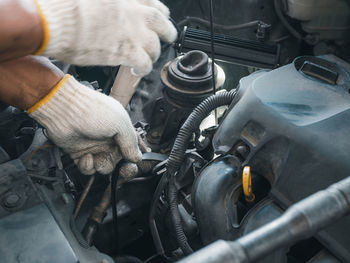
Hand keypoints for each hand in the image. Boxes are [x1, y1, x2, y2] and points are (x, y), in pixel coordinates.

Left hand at [28, 75, 141, 174]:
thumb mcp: (120, 123)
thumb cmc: (91, 110)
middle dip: (122, 168)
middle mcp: (108, 139)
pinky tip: (86, 156)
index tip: (134, 163)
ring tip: (97, 157)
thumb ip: (131, 142)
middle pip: (120, 161)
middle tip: (122, 170)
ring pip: (105, 167)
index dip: (134, 157)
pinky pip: (88, 168)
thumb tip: (137, 157)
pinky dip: (87, 166)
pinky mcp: (80, 154)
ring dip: (102, 166)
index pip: (132, 148)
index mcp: (120, 130)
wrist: (64, 111)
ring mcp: (94, 147)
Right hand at [34, 0, 177, 75]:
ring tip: (149, 58)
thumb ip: (104, 2)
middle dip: (167, 31)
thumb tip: (104, 5)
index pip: (151, 2)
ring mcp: (132, 32)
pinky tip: (138, 70)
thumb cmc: (63, 8)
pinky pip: (145, 63)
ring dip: (153, 53)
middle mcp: (133, 12)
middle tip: (167, 37)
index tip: (160, 16)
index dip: (158, 12)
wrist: (54, 23)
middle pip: (160, 22)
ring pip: (155, 45)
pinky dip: (144, 68)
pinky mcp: (127, 51)